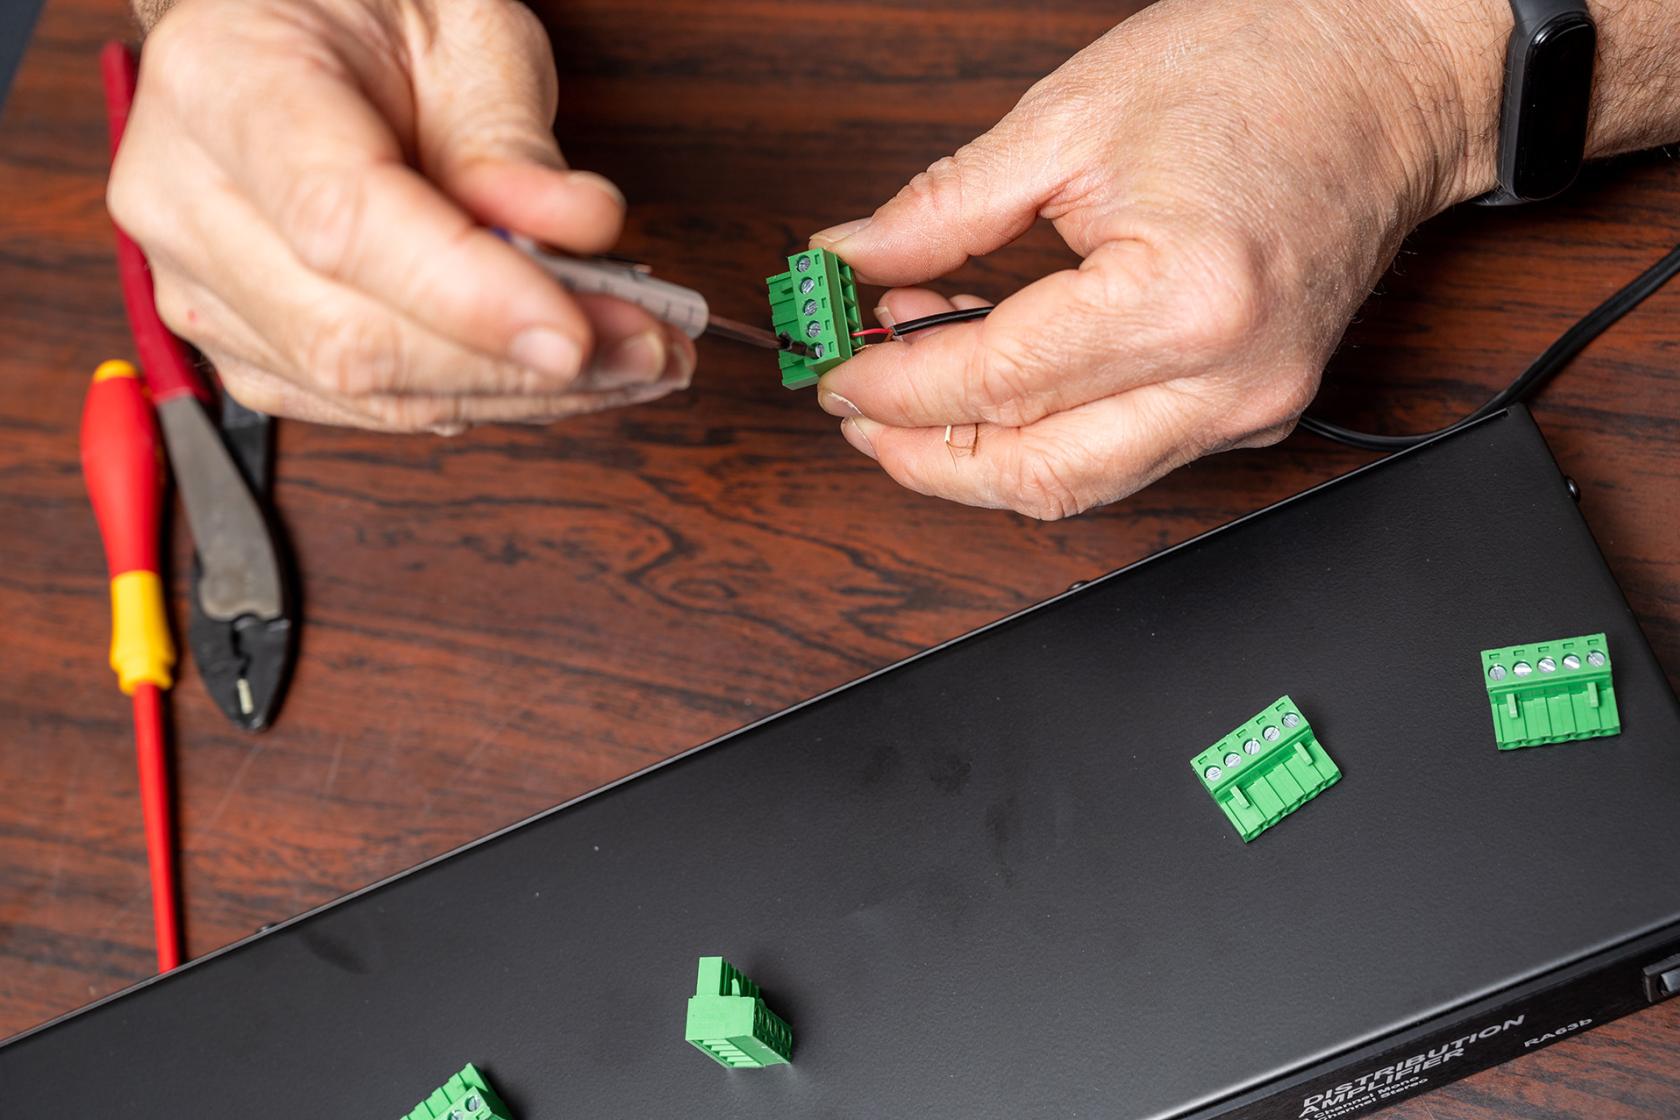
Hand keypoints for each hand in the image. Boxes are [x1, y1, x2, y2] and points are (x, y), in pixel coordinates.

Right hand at [109, 0, 694, 432]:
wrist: (293, 33)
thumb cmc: (367, 15)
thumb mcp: (463, 29)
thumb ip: (513, 139)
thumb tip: (580, 233)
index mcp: (226, 84)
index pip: (343, 222)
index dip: (467, 296)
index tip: (576, 331)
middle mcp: (186, 197)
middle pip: (354, 337)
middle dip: (520, 364)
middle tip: (645, 347)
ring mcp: (202, 286)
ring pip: (370, 392)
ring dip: (520, 394)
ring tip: (630, 363)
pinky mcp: (249, 349)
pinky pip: (371, 409)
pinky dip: (479, 399)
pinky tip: (557, 377)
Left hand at [810, 0, 1506, 517]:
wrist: (1387, 75)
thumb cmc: (1258, 70)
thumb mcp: (1068, 119)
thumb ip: (943, 210)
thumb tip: (849, 260)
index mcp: (1183, 299)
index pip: (998, 380)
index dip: (896, 384)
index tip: (835, 367)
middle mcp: (1228, 380)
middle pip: (1036, 470)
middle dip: (922, 454)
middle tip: (853, 406)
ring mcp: (1251, 408)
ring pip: (1078, 486)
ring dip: (977, 458)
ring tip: (910, 394)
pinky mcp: (1256, 411)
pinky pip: (1124, 460)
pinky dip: (1044, 439)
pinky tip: (995, 388)